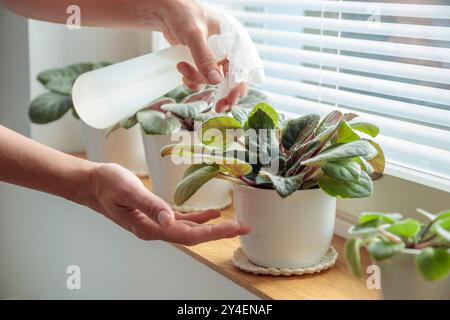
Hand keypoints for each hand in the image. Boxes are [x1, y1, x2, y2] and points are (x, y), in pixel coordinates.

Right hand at [88, 163, 249, 244]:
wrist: (92, 183)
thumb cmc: (107, 184)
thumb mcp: (129, 190)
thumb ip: (150, 204)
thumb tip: (169, 218)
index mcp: (150, 227)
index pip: (188, 235)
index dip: (214, 233)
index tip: (235, 228)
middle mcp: (156, 229)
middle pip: (193, 236)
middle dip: (220, 233)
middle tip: (244, 227)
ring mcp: (156, 224)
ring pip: (189, 230)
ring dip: (212, 228)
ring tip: (234, 224)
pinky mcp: (156, 215)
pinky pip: (181, 221)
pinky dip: (197, 220)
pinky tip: (209, 215)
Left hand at [159, 0, 247, 111]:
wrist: (164, 11)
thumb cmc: (182, 13)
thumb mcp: (194, 34)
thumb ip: (204, 57)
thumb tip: (216, 80)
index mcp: (234, 39)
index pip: (244, 66)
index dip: (240, 85)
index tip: (232, 99)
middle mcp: (228, 50)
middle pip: (233, 78)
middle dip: (224, 93)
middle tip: (220, 107)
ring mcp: (215, 57)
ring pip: (214, 81)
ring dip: (198, 80)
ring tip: (183, 67)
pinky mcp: (203, 62)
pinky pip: (202, 79)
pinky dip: (192, 79)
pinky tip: (182, 67)